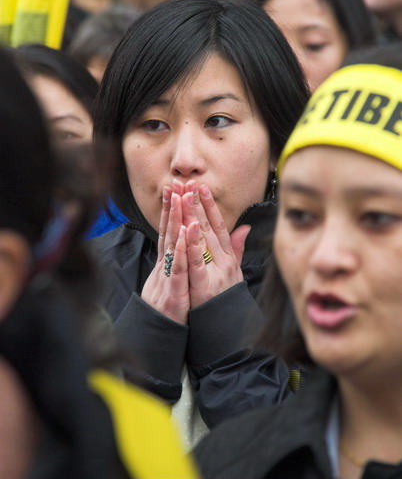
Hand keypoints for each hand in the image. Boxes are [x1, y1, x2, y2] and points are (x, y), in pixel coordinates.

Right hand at [141, 187, 189, 323]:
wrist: (158, 335)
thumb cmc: (169, 304)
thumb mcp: (179, 278)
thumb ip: (186, 256)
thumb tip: (188, 237)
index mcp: (170, 261)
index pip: (172, 229)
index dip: (174, 208)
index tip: (177, 186)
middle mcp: (166, 265)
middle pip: (169, 231)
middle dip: (172, 206)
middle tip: (174, 183)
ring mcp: (168, 276)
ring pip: (171, 245)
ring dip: (174, 222)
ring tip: (179, 200)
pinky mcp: (173, 292)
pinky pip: (177, 269)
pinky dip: (180, 252)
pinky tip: (182, 236)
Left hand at [183, 181, 250, 308]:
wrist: (227, 327)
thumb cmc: (226, 300)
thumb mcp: (235, 272)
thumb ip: (237, 249)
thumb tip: (245, 227)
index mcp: (227, 257)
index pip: (219, 225)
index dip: (210, 205)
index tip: (201, 187)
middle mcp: (223, 261)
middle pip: (209, 227)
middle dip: (198, 204)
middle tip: (190, 183)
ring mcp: (215, 272)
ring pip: (202, 239)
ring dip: (193, 216)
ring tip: (185, 197)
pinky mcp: (203, 286)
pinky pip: (196, 262)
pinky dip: (191, 245)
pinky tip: (186, 228)